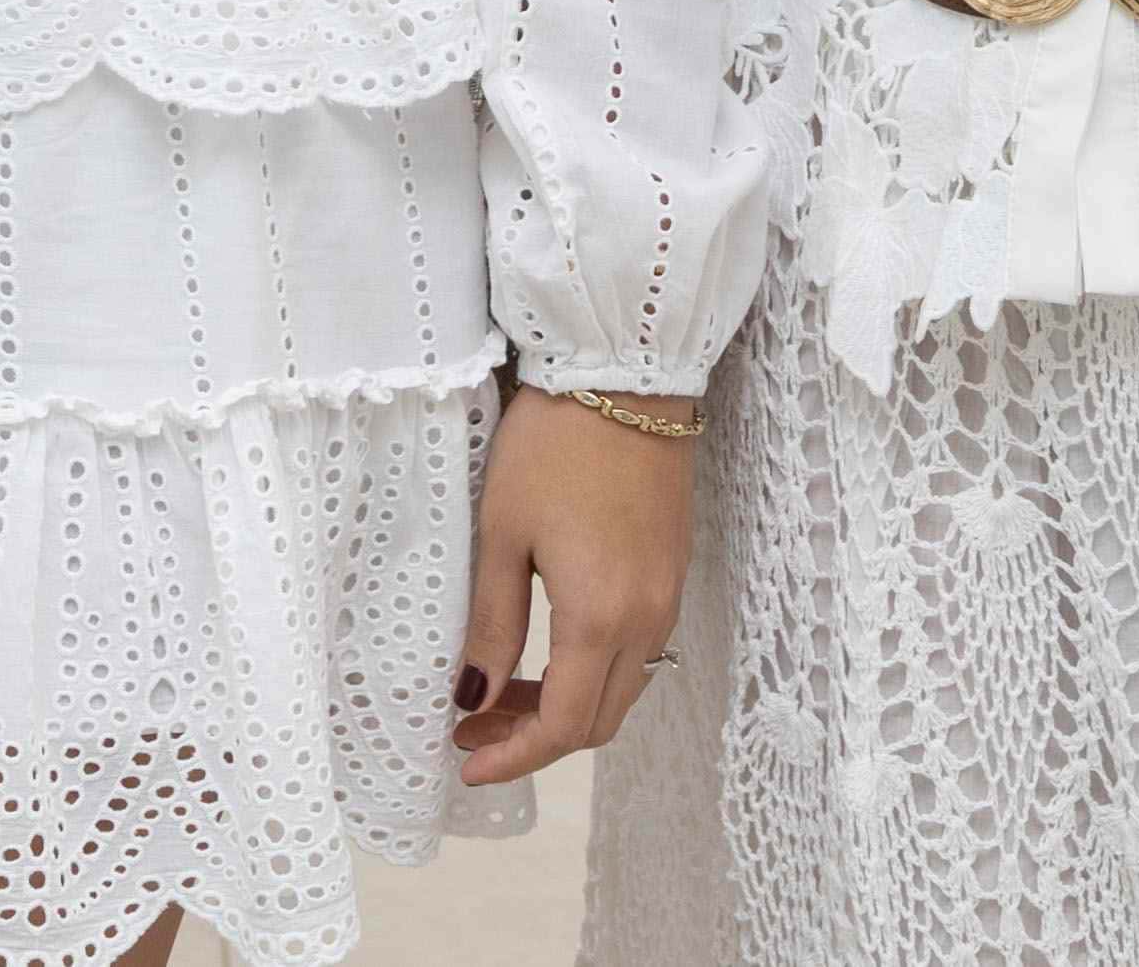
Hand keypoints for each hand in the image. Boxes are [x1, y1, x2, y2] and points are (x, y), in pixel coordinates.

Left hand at [454, 388, 692, 785]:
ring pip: (621, 691)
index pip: (564, 726)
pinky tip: (547, 653)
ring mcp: (667, 598)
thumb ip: (491, 624)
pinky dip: (592, 673)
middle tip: (472, 729)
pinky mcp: (672, 572)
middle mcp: (647, 621)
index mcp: (601, 618)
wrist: (627, 373)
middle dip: (534, 739)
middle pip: (599, 722)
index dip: (515, 758)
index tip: (466, 764)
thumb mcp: (502, 534)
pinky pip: (637, 653)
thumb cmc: (554, 445)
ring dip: (564, 707)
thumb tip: (472, 697)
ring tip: (499, 693)